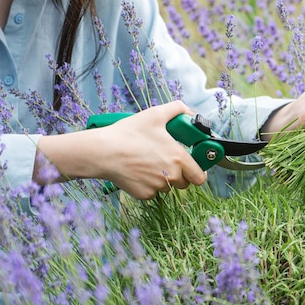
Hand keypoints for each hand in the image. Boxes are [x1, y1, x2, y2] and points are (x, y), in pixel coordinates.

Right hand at [35, 100, 206, 198]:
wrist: (104, 152)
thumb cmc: (129, 133)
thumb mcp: (155, 114)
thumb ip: (177, 109)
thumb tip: (190, 113)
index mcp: (179, 158)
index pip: (200, 177)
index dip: (197, 171)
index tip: (192, 166)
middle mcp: (171, 175)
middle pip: (184, 183)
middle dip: (179, 173)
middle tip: (165, 160)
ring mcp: (157, 187)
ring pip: (168, 187)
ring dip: (163, 179)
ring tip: (148, 163)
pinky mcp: (144, 194)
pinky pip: (152, 192)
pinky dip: (148, 185)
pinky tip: (138, 171)